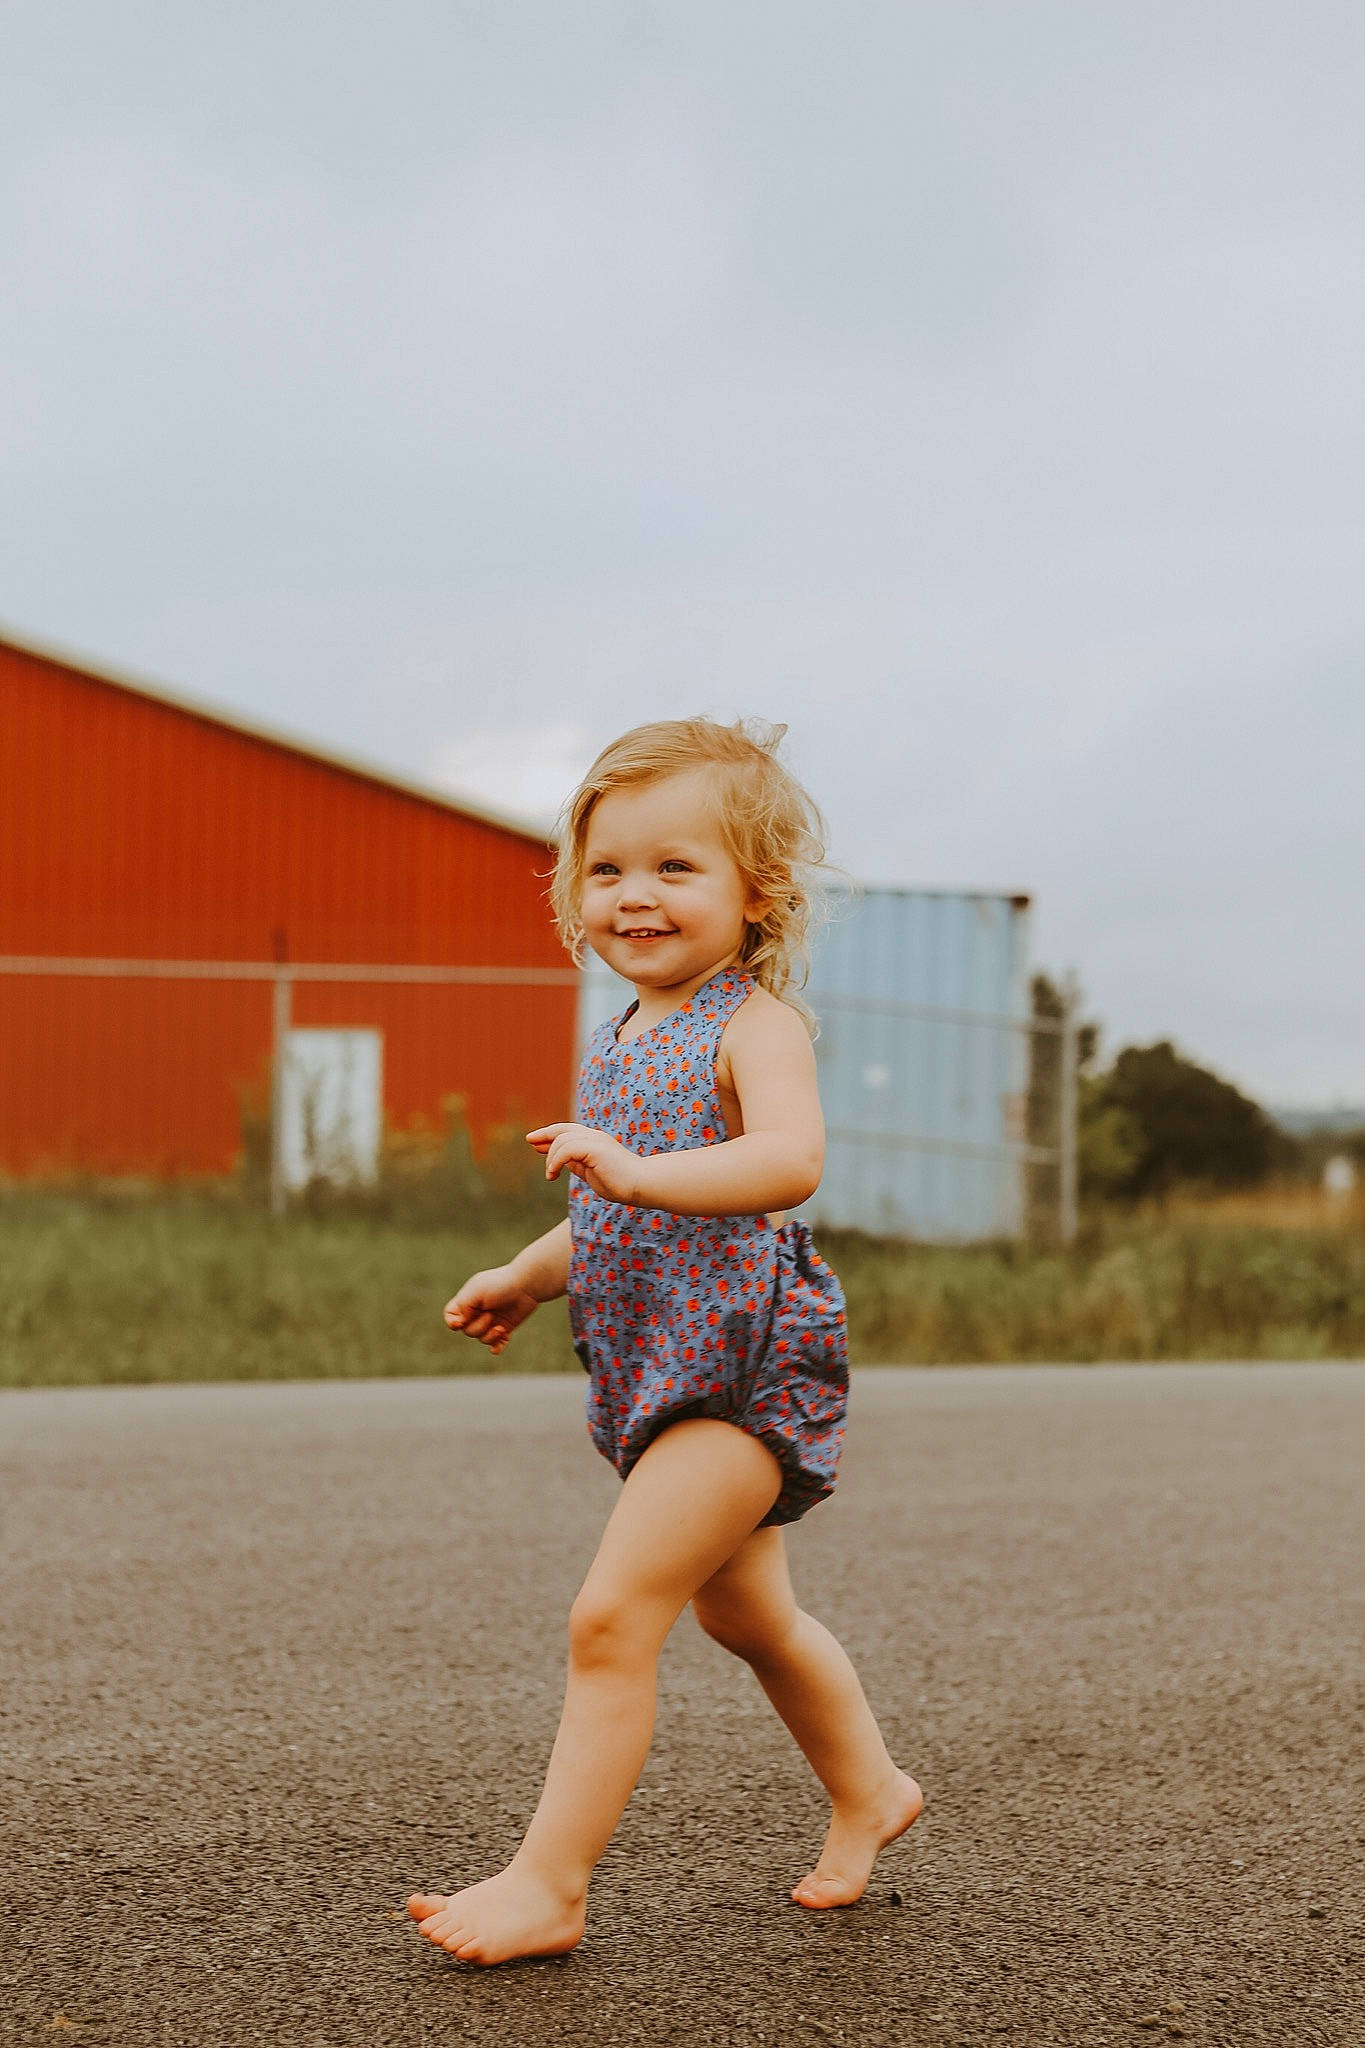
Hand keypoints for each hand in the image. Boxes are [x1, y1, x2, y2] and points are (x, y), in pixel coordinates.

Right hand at [443, 1266, 539, 1355]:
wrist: (527, 1285)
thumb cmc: (501, 1284)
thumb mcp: (476, 1291)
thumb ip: (463, 1306)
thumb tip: (459, 1324)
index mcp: (468, 1300)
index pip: (451, 1315)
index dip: (451, 1322)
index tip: (459, 1324)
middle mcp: (477, 1312)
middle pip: (467, 1330)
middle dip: (478, 1327)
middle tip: (490, 1315)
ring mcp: (491, 1321)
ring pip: (481, 1338)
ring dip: (489, 1336)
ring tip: (500, 1328)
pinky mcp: (505, 1328)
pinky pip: (496, 1344)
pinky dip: (496, 1346)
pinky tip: (497, 1348)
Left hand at [526, 1122, 641, 1203]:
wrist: (641, 1185)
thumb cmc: (619, 1183)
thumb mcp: (590, 1172)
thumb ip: (577, 1164)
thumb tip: (559, 1161)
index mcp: (594, 1141)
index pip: (567, 1132)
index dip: (549, 1135)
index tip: (534, 1142)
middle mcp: (594, 1137)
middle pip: (562, 1129)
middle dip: (544, 1134)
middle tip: (530, 1141)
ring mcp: (596, 1141)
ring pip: (562, 1140)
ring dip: (551, 1158)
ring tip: (550, 1175)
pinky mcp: (596, 1149)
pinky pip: (568, 1149)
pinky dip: (556, 1160)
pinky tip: (553, 1173)